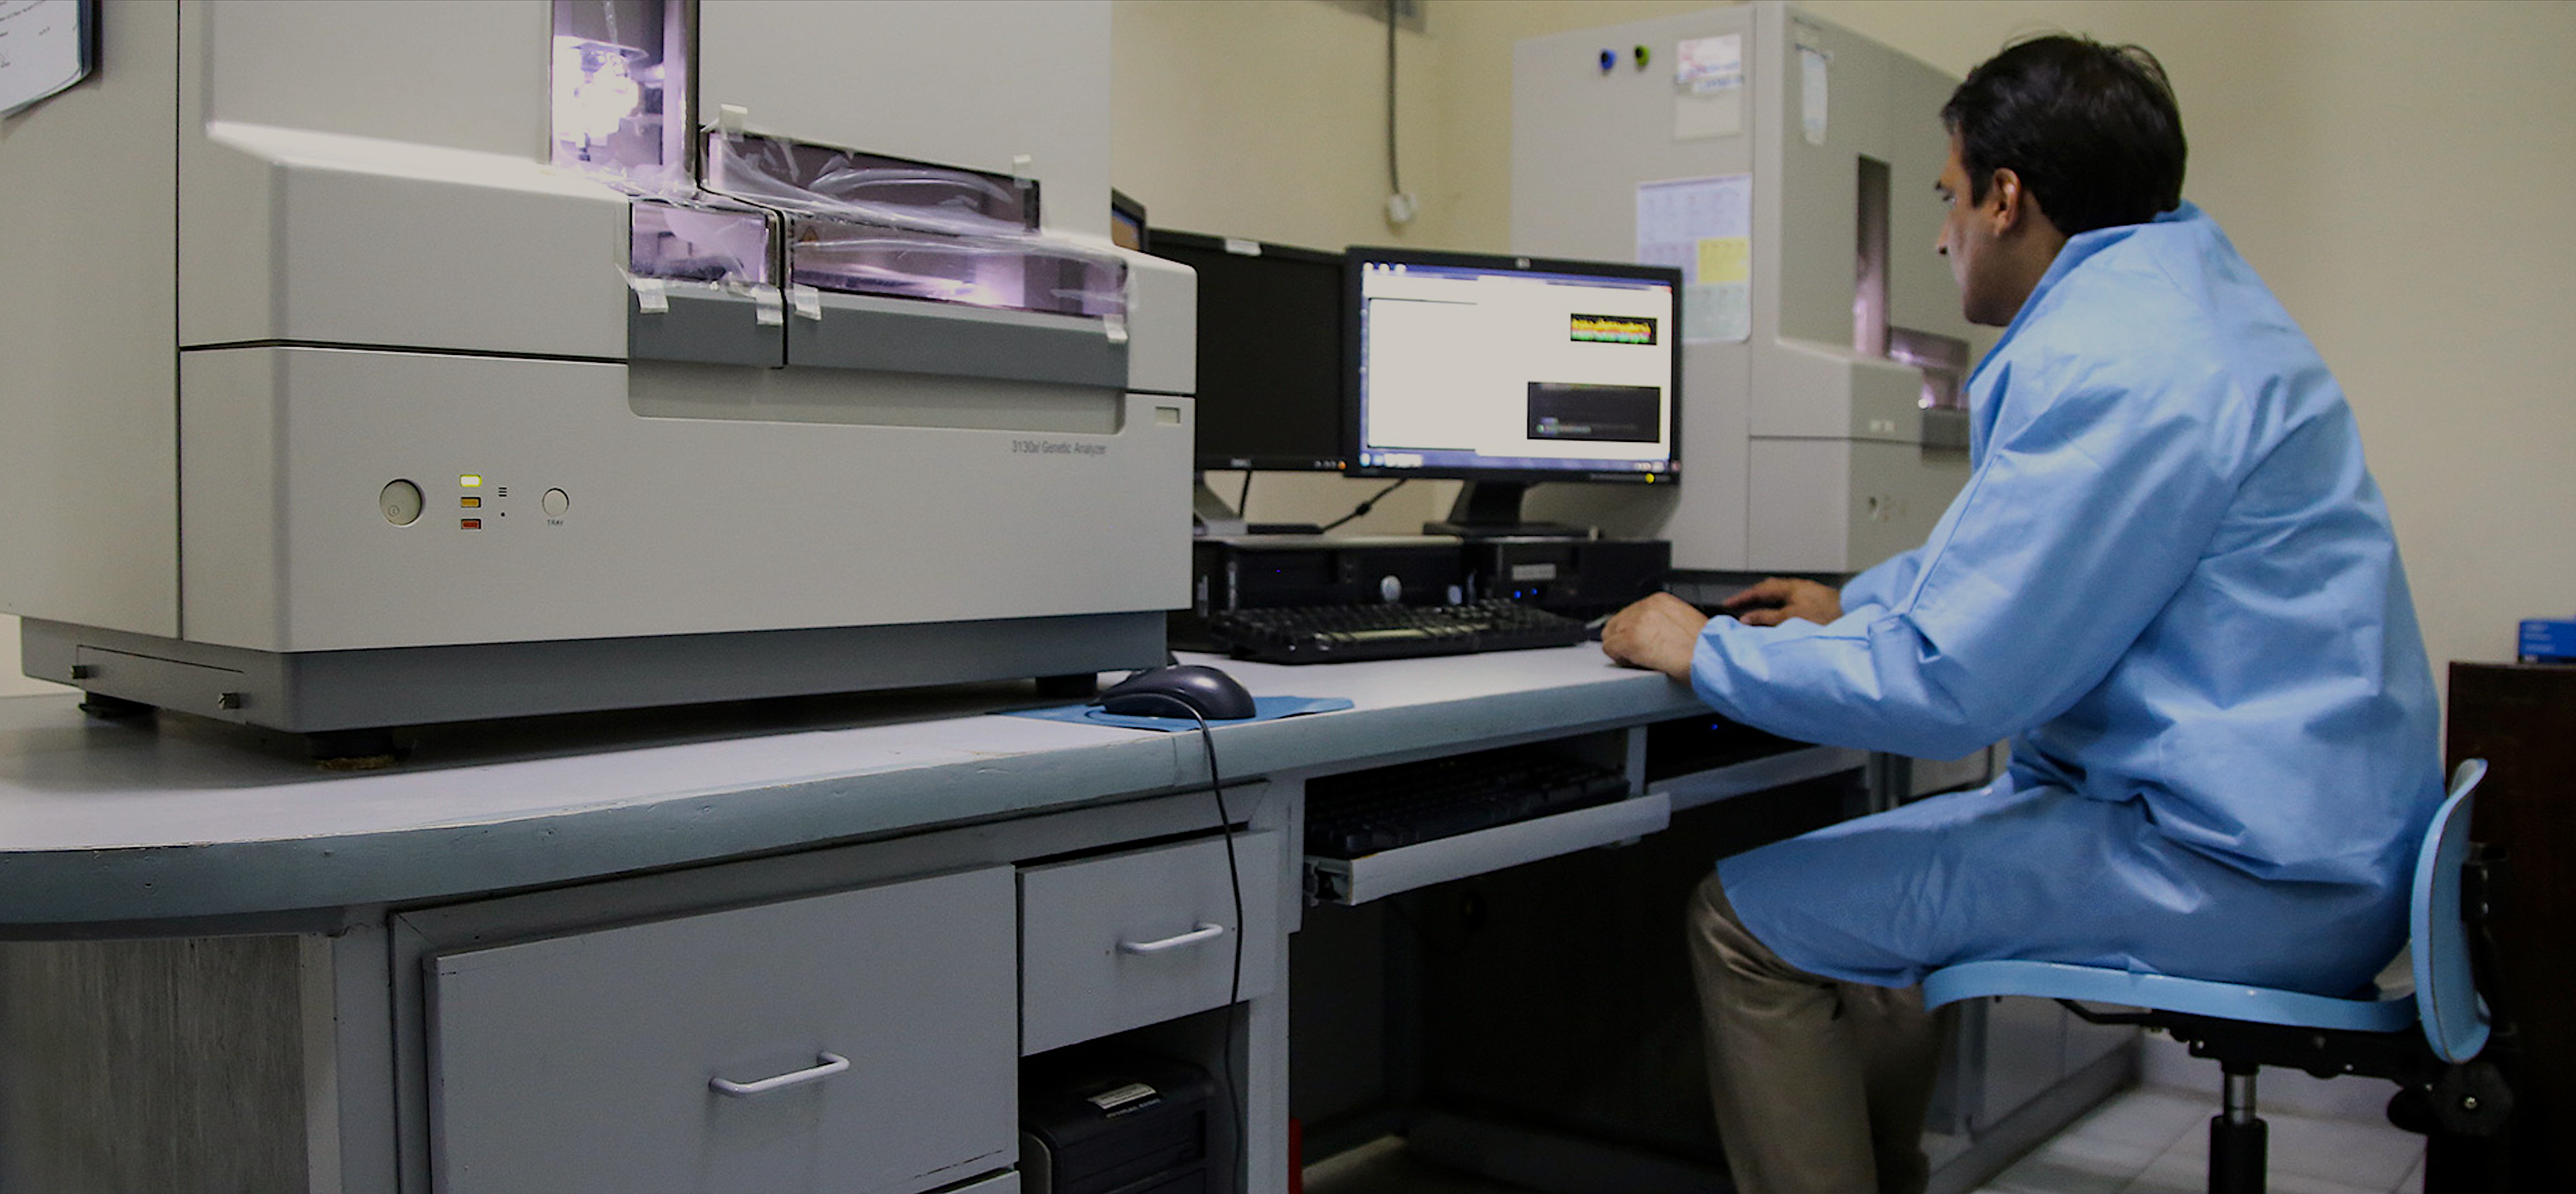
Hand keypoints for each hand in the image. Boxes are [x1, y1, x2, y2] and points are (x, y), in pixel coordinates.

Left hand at [1599, 593, 1708, 679]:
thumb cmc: (1706, 646)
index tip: (1640, 642)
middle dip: (1625, 639)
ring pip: (1611, 634)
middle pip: (1618, 622)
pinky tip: (1635, 663)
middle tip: (1639, 654)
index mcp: (1660, 600)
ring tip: (1640, 659)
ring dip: (1622, 649)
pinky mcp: (1630, 640)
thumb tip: (1654, 632)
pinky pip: (1609, 648)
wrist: (1711, 657)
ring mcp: (1636, 622)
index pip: (1631, 612)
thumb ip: (1666, 620)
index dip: (1633, 630)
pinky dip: (1619, 658)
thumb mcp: (1686, 621)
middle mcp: (1646, 607)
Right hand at [1720, 577, 1841, 626]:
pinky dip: (1777, 606)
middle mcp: (1797, 587)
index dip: (1742, 598)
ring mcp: (1806, 593)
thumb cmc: (1826, 615)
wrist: (1853, 614)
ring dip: (1765, 601)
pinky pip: (1788, 600)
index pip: (1759, 590)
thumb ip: (1767, 617)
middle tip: (1737, 605)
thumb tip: (1746, 618)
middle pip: (1768, 589)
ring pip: (1779, 594)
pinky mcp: (1814, 602)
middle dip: (1752, 596)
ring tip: (1754, 610)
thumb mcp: (1790, 618)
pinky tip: (1778, 615)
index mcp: (1790, 587)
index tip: (1727, 604)